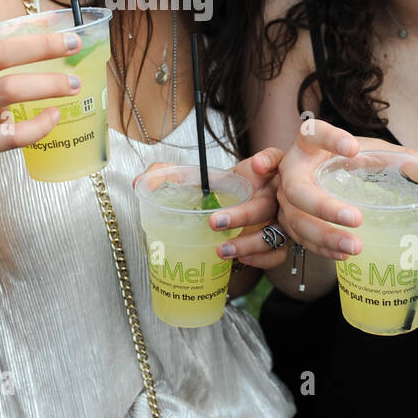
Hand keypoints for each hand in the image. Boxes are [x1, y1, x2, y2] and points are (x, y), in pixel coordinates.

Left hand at [162, 149, 287, 269]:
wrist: (230, 219)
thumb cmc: (216, 195)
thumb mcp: (196, 180)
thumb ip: (167, 176)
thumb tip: (140, 182)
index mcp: (258, 173)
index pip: (275, 157)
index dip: (270, 160)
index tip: (256, 165)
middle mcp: (272, 195)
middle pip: (269, 202)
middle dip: (243, 214)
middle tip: (214, 222)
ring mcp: (278, 220)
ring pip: (276, 232)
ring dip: (250, 243)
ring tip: (222, 250)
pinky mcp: (277, 243)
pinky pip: (277, 254)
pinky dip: (261, 259)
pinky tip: (241, 259)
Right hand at [276, 119, 417, 260]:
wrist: (316, 178)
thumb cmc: (345, 162)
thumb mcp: (369, 153)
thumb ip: (399, 159)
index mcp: (310, 144)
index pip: (313, 133)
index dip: (329, 140)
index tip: (352, 148)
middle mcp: (294, 170)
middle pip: (297, 188)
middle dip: (323, 206)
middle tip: (355, 218)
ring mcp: (287, 198)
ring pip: (297, 219)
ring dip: (325, 235)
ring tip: (356, 245)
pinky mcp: (289, 220)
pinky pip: (301, 238)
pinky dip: (322, 248)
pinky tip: (343, 254)